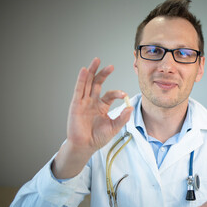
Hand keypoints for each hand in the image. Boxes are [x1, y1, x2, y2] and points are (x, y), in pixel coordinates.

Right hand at [52, 57, 132, 178]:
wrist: (85, 146)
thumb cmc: (98, 138)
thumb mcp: (114, 127)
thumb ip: (122, 118)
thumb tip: (131, 107)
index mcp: (101, 106)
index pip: (110, 94)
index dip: (117, 93)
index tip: (123, 95)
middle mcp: (92, 101)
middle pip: (97, 84)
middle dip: (103, 74)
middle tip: (110, 66)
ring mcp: (84, 102)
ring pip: (88, 83)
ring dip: (92, 71)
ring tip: (96, 60)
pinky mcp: (76, 104)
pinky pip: (79, 90)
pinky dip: (81, 80)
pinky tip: (85, 70)